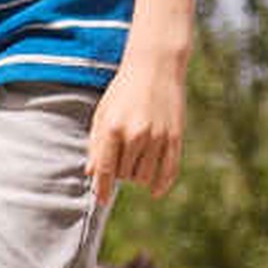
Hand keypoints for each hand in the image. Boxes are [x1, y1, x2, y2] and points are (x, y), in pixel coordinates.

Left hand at [88, 54, 185, 203]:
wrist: (155, 67)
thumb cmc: (122, 91)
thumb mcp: (102, 114)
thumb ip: (96, 145)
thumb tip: (92, 174)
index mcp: (114, 129)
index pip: (106, 170)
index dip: (102, 188)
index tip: (100, 200)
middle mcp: (137, 135)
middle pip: (124, 175)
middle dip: (118, 173)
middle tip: (119, 157)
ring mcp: (159, 137)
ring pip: (144, 176)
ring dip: (136, 176)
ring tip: (133, 160)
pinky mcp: (176, 137)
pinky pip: (169, 170)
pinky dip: (161, 184)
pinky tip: (154, 192)